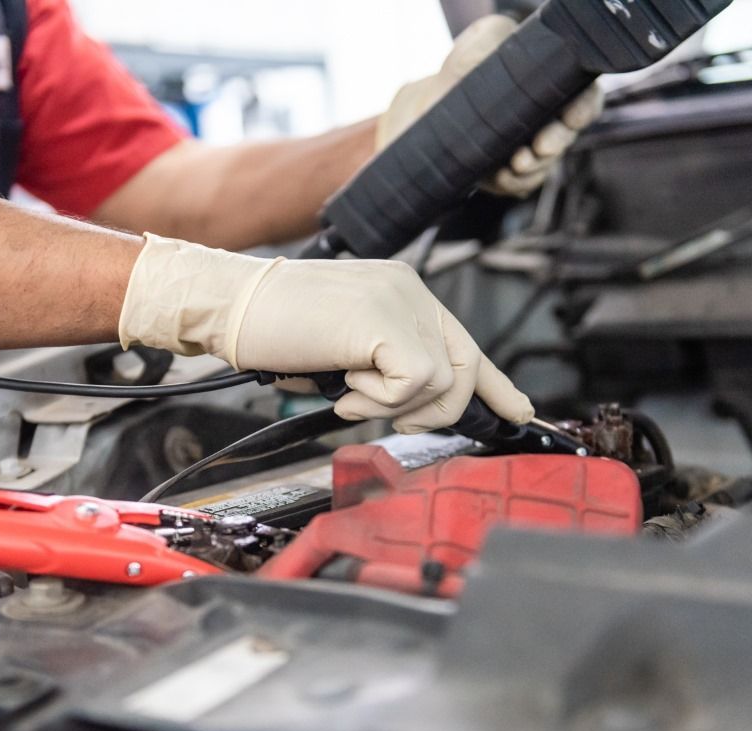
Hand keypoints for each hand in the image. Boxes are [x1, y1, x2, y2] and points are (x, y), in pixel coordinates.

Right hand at [119, 235, 533, 433]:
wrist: (230, 306)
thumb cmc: (274, 331)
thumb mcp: (343, 351)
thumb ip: (383, 367)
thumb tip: (412, 407)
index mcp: (403, 292)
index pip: (463, 342)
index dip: (494, 383)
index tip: (521, 411)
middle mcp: (410, 290)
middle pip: (465, 366)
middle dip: (440, 411)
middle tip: (397, 419)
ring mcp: (400, 301)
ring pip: (443, 382)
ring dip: (393, 405)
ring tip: (348, 392)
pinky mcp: (385, 321)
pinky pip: (415, 384)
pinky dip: (380, 400)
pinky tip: (346, 386)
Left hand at [377, 15, 603, 197]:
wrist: (432, 105)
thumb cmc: (465, 70)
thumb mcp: (481, 42)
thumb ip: (497, 38)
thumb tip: (504, 44)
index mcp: (553, 86)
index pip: (585, 98)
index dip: (584, 108)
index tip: (572, 116)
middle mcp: (549, 119)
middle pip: (567, 135)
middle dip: (557, 142)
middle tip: (540, 145)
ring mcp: (532, 149)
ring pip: (546, 164)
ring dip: (534, 167)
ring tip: (515, 163)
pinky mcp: (512, 172)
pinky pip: (522, 184)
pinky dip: (513, 182)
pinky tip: (500, 175)